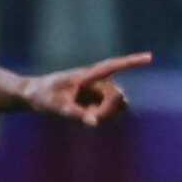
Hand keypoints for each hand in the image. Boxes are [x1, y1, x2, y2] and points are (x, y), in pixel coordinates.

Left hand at [21, 53, 149, 126]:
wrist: (32, 96)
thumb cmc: (42, 96)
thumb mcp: (56, 106)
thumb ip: (75, 114)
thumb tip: (94, 123)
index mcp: (88, 76)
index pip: (113, 66)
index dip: (132, 62)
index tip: (149, 57)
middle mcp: (97, 82)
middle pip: (117, 95)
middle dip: (109, 109)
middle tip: (90, 117)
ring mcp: (98, 92)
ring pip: (118, 104)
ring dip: (108, 114)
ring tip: (87, 116)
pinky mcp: (95, 101)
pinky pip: (110, 112)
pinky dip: (102, 117)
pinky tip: (86, 117)